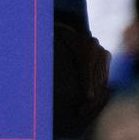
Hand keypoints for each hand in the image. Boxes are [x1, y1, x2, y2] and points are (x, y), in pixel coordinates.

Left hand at [53, 20, 110, 137]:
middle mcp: (96, 50)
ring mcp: (102, 53)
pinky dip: (98, 93)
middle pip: (97, 78)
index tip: (87, 98)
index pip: (87, 69)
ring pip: (103, 80)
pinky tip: (90, 106)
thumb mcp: (48, 40)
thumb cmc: (52, 37)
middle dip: (92, 98)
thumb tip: (33, 65)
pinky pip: (104, 78)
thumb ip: (42, 50)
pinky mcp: (105, 57)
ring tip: (84, 112)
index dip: (88, 84)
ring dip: (96, 99)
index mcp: (84, 47)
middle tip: (82, 113)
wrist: (67, 27)